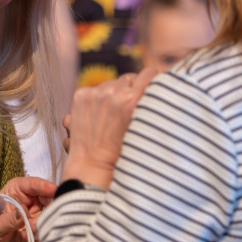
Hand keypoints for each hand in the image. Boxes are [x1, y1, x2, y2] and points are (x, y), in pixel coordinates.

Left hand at [0, 175, 54, 241]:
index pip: (32, 184)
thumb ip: (9, 219)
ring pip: (51, 213)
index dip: (43, 186)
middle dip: (51, 203)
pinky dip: (42, 234)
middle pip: (47, 196)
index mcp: (17, 191)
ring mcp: (39, 215)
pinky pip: (49, 230)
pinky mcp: (44, 229)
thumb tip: (23, 213)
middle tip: (53, 211)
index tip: (53, 189)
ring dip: (45, 221)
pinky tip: (29, 238)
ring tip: (32, 230)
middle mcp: (31, 201)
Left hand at [64, 69, 157, 188]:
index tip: (150, 91)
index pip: (149, 74)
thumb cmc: (124, 154)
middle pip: (129, 78)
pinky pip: (95, 89)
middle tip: (129, 111)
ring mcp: (95, 93)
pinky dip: (97, 99)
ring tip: (112, 117)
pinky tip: (99, 118)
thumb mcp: (145, 128)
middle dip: (130, 91)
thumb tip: (160, 89)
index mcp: (134, 99)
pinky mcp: (81, 95)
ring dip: (113, 95)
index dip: (151, 83)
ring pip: (112, 83)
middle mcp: (114, 92)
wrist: (93, 167)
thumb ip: (150, 107)